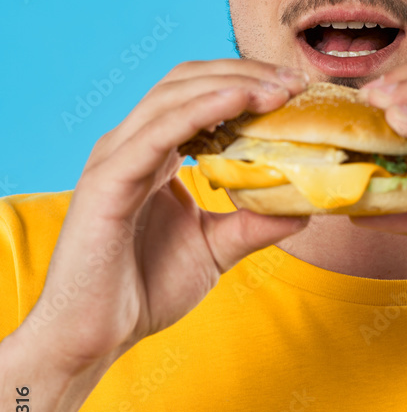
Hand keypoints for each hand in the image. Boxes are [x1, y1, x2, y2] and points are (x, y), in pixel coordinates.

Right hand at [24, 61, 310, 375]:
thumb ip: (253, 224)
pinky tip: (238, 101)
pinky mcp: (108, 180)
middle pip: (188, 82)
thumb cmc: (143, 289)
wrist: (96, 338)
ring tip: (279, 89)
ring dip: (232, 84)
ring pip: (174, 96)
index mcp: (153, 152)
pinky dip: (200, 109)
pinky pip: (158, 131)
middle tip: (296, 83)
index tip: (296, 90)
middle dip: (245, 73)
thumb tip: (304, 209)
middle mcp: (132, 144)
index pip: (199, 94)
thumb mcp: (214, 249)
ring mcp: (116, 158)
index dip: (247, 83)